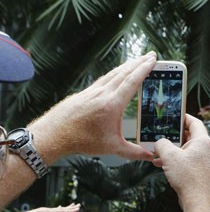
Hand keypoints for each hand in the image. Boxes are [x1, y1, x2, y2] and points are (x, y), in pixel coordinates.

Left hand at [28, 52, 156, 162]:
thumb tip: (150, 156)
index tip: (153, 60)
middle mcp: (102, 93)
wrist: (54, 134)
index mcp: (112, 104)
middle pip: (124, 73)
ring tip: (138, 61)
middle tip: (151, 56)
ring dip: (127, 66)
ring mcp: (92, 91)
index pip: (132, 81)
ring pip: (113, 73)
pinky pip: (104, 78)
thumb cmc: (81, 140)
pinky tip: (117, 73)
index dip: (144, 69)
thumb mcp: (111, 147)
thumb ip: (133, 151)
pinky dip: (115, 73)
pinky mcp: (85, 93)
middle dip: (139, 63)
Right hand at [153, 114, 209, 208]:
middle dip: (173, 136)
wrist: (199, 201)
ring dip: (171, 151)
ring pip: (186, 151)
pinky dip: (175, 161)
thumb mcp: (170, 156)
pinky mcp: (200, 172)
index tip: (174, 115)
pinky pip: (186, 162)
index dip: (183, 117)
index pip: (194, 122)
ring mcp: (204, 162)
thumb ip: (162, 144)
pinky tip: (161, 165)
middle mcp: (206, 150)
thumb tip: (159, 142)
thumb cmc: (189, 178)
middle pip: (189, 136)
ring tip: (157, 152)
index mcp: (203, 141)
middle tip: (161, 134)